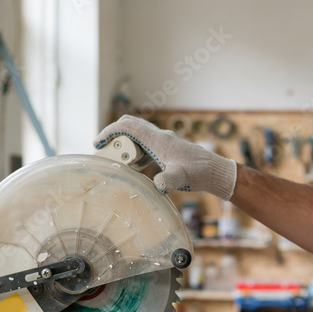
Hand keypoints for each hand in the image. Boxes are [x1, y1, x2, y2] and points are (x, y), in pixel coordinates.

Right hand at [94, 115, 238, 199]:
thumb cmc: (199, 173)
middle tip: (105, 152)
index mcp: (158, 139)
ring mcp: (163, 143)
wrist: (215, 172)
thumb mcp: (181, 178)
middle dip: (114, 136)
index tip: (97, 143)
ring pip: (137, 136)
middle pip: (130, 126)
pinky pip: (145, 146)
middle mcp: (159, 137)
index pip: (128, 126)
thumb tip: (159, 184)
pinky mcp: (167, 150)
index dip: (109, 131)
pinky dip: (136, 153)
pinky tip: (136, 168)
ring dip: (125, 146)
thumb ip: (169, 180)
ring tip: (118, 163)